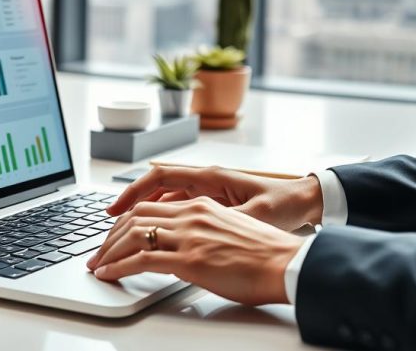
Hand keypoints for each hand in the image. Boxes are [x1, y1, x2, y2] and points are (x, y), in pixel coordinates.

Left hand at [87, 197, 304, 304]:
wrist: (288, 263)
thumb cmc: (267, 254)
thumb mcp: (230, 231)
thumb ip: (205, 232)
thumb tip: (188, 247)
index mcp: (201, 205)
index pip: (150, 206)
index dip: (125, 219)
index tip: (113, 232)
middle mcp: (191, 214)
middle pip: (135, 217)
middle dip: (110, 236)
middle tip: (99, 252)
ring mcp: (189, 236)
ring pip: (133, 235)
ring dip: (109, 252)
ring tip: (98, 266)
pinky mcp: (189, 260)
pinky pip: (142, 260)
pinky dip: (119, 267)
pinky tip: (109, 275)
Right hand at [106, 165, 323, 231]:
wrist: (305, 201)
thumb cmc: (283, 205)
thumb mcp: (254, 217)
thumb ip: (223, 221)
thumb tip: (196, 231)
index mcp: (210, 177)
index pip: (159, 177)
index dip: (133, 192)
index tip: (114, 210)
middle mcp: (205, 181)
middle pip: (155, 189)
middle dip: (129, 207)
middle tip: (109, 228)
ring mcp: (208, 192)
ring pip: (165, 200)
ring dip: (143, 214)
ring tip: (124, 234)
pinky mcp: (213, 204)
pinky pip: (177, 208)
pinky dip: (161, 219)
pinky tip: (152, 236)